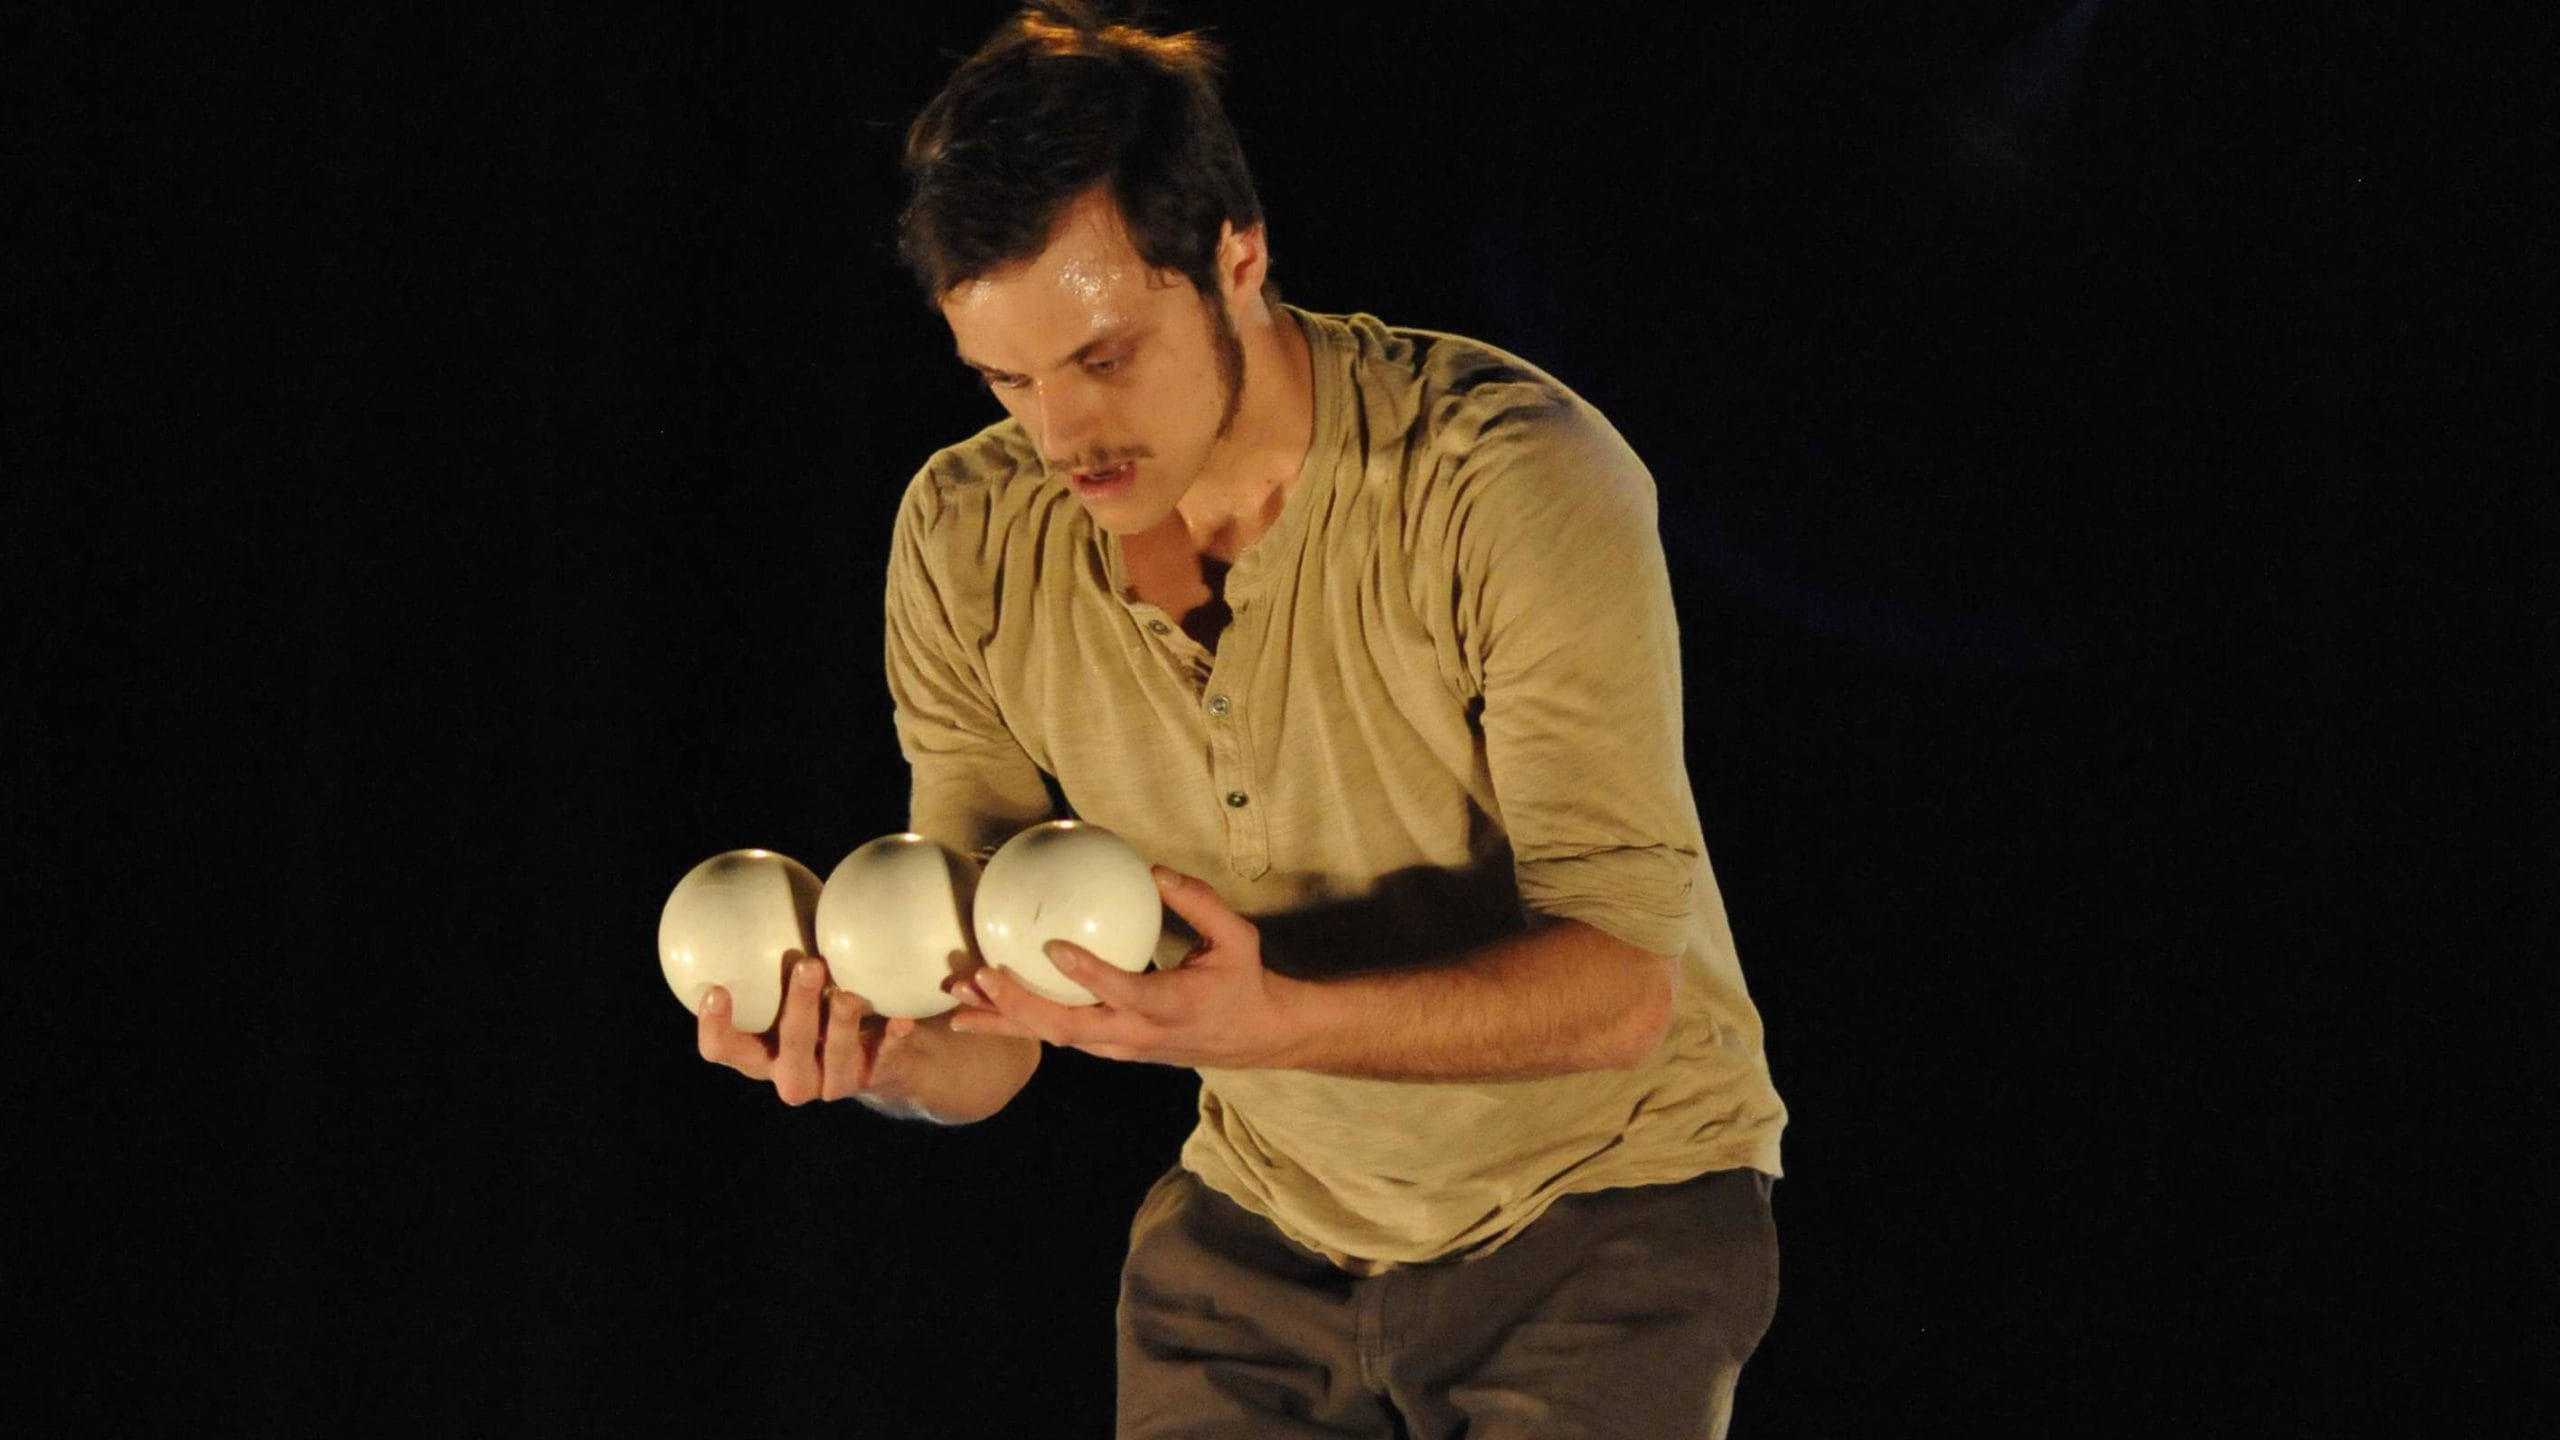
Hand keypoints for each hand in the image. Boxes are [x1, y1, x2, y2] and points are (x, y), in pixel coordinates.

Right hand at [696, 952, 926, 1105]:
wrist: (887, 1045)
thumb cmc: (828, 991)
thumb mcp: (805, 971)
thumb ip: (783, 941)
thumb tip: (765, 877)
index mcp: (761, 1049)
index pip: (724, 1048)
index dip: (715, 1028)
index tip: (718, 989)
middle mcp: (793, 1072)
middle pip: (785, 1054)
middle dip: (796, 1011)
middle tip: (808, 966)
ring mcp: (835, 1081)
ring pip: (833, 1062)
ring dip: (839, 1027)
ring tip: (848, 994)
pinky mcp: (876, 1078)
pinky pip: (885, 1060)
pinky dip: (892, 1039)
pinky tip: (902, 1018)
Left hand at [947, 867, 1302, 1068]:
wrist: (1252, 1037)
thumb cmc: (1242, 979)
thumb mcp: (1236, 936)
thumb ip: (1199, 902)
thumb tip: (1154, 870)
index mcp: (1171, 1005)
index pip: (1123, 992)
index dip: (1088, 973)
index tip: (1052, 947)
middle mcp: (1139, 1034)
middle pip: (1069, 1028)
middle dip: (1019, 1006)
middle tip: (980, 976)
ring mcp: (1121, 1047)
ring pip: (1054, 1038)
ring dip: (1005, 1020)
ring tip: (959, 1000)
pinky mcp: (1109, 1048)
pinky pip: (1059, 1037)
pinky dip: (1018, 1024)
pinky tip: (982, 1008)